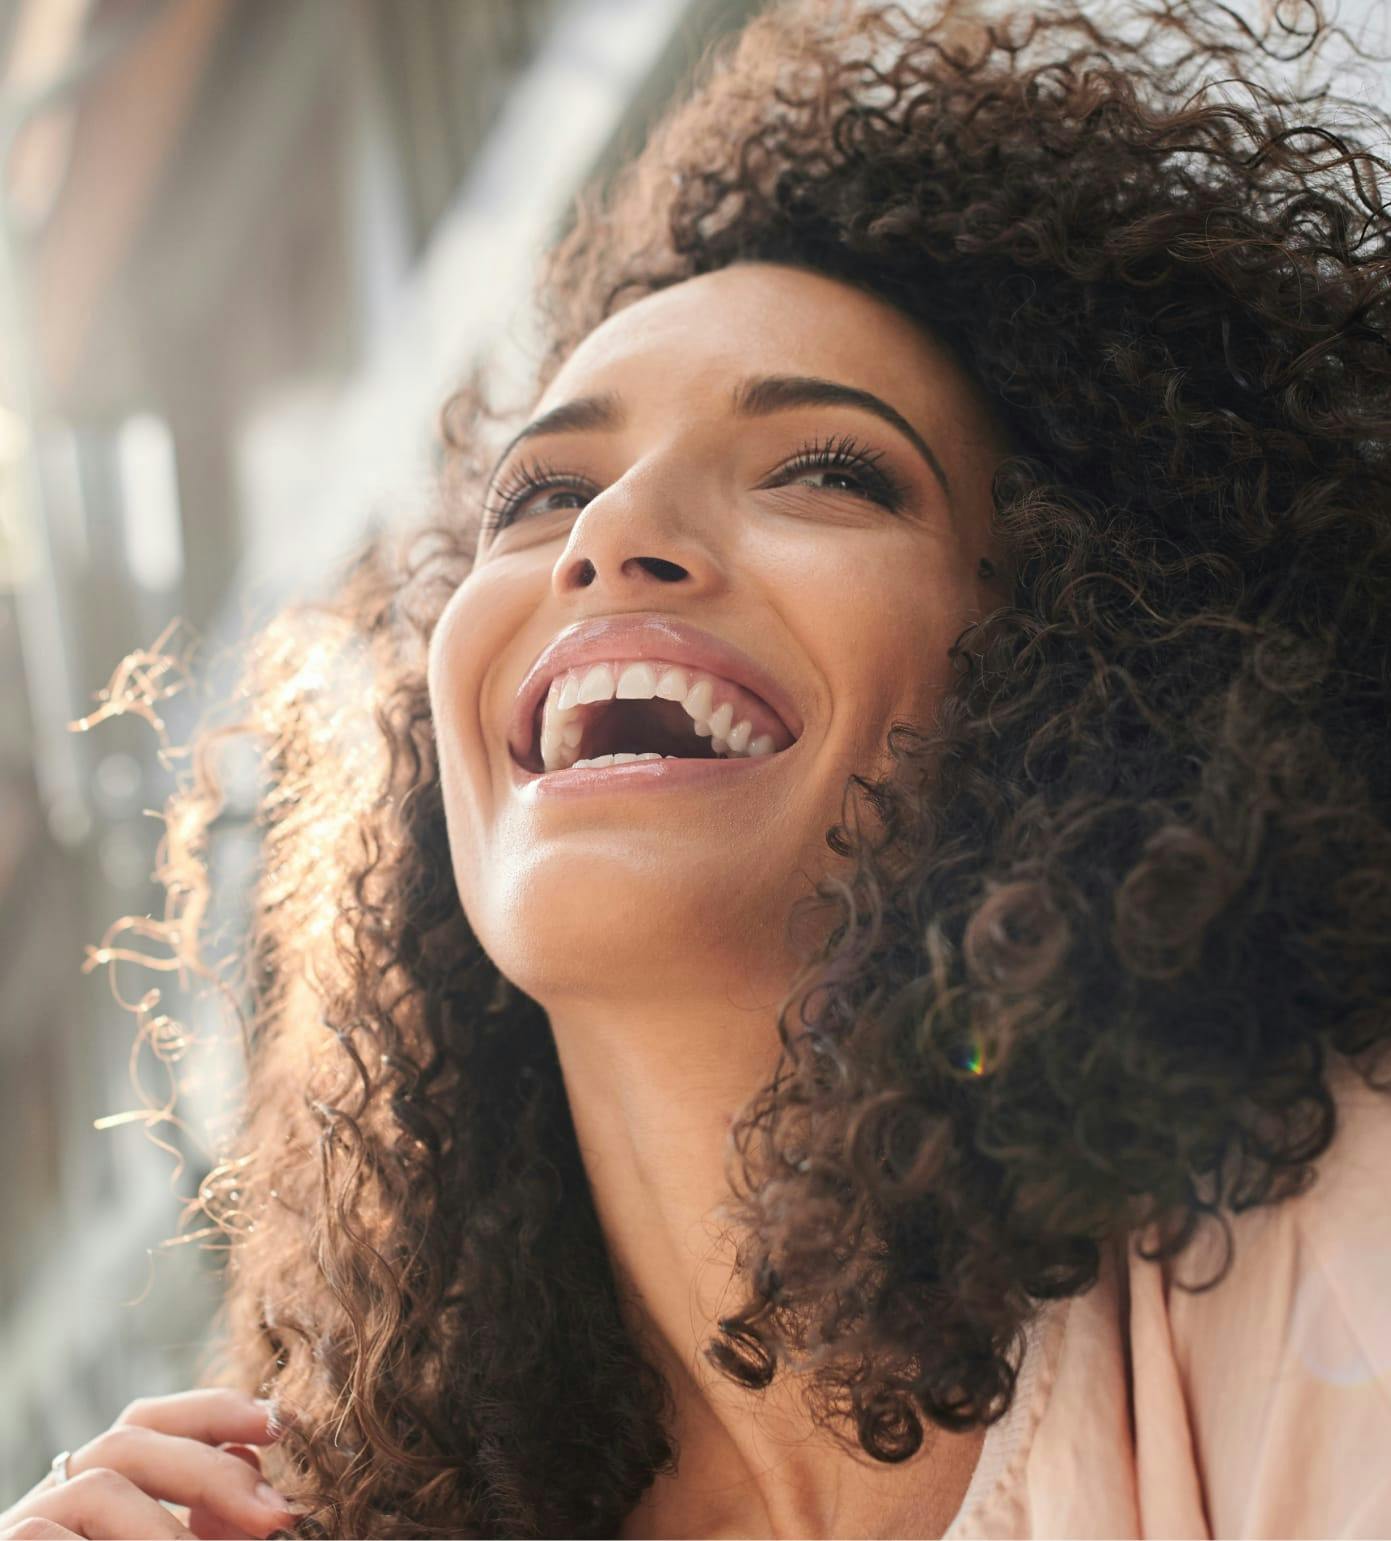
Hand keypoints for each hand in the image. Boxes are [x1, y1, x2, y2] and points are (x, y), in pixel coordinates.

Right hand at [0, 1389, 300, 1539]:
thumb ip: (211, 1530)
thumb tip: (256, 1475)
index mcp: (93, 1493)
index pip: (145, 1422)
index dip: (210, 1411)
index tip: (280, 1423)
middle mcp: (48, 1504)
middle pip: (124, 1443)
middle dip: (211, 1470)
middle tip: (278, 1515)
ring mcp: (17, 1535)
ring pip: (94, 1490)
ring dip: (166, 1527)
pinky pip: (45, 1539)